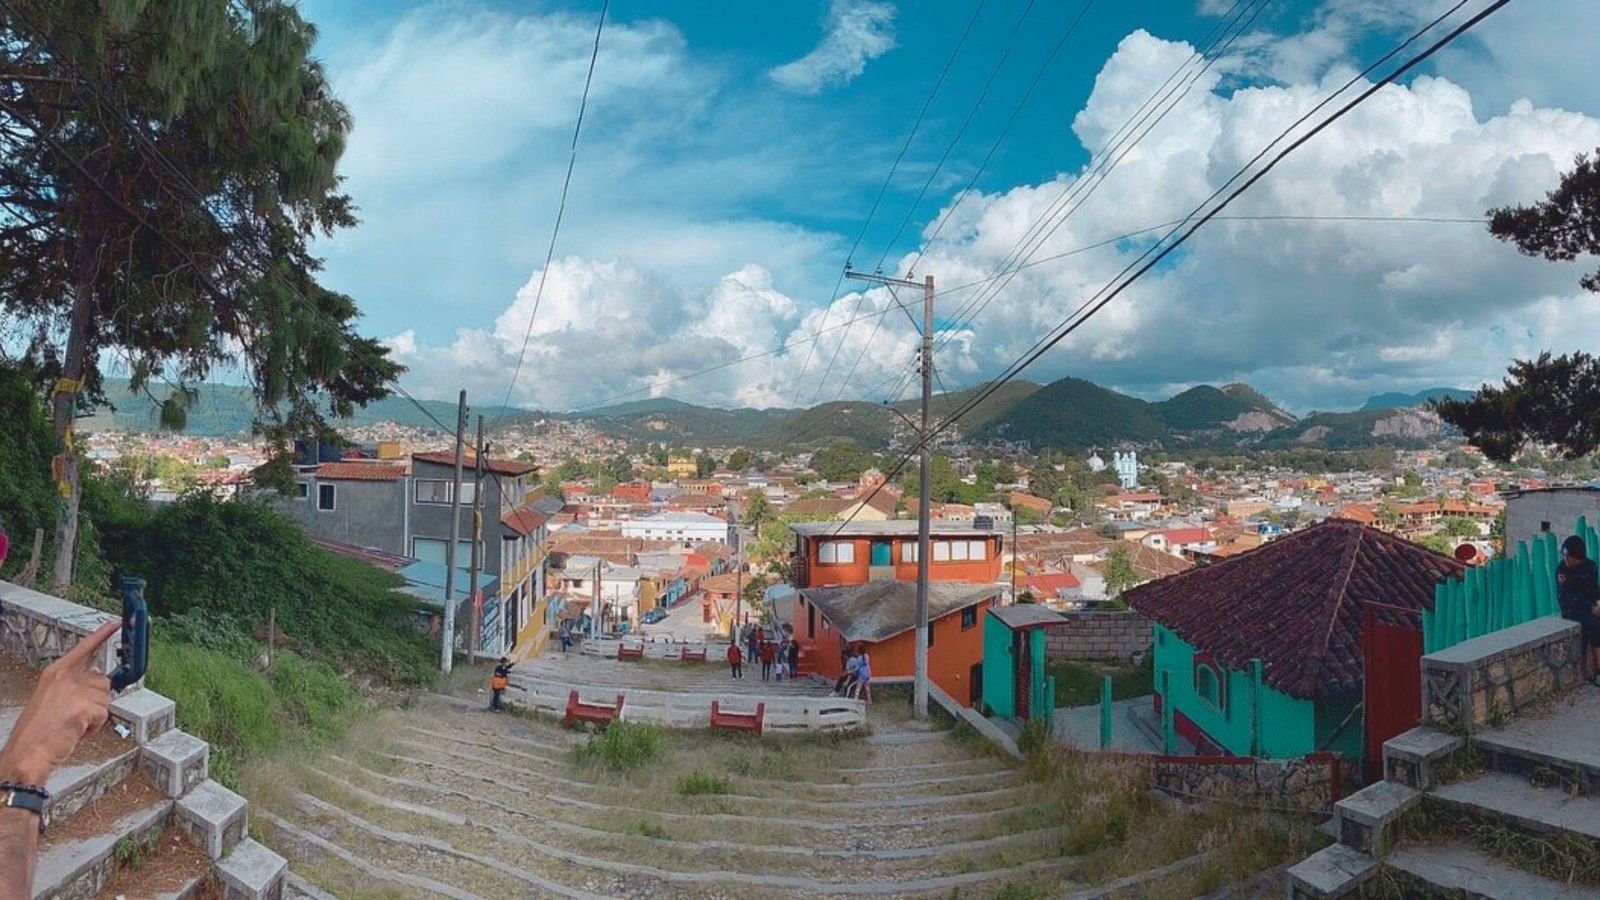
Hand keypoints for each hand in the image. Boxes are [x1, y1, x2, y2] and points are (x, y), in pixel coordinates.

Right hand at [0, 621, 118, 784]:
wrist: (28, 751)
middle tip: (75, 714)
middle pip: (103, 681)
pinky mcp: (84, 706)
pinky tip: (76, 730)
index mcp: (56, 672)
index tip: (117, 622)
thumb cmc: (39, 729)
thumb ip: (73, 685)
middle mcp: (65, 676)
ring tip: (72, 723)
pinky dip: (94, 726)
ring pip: (106, 699)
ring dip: (95, 715)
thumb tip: (96, 679)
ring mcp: (75, 690)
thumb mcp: (52, 697)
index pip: (84, 647)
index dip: (103, 634)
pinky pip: (103, 715)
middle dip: (96, 700)